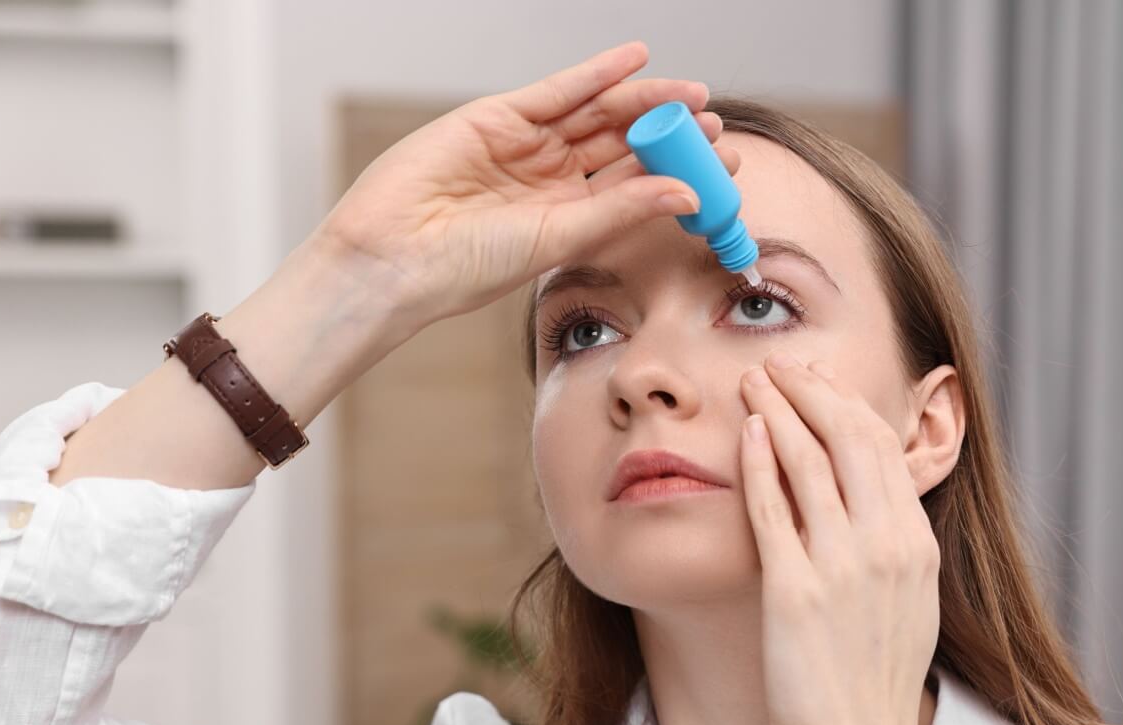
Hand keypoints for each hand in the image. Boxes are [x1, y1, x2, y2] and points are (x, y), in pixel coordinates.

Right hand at [311, 39, 739, 348]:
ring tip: (691, 95)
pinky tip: (636, 60)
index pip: (636, 187)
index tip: (725, 167)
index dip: (679, 173)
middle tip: (716, 126)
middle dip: (670, 134)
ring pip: (598, 115)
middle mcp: (553, 181)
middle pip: (623, 147)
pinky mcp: (499, 116)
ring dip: (644, 100)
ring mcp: (527, 146)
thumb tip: (688, 192)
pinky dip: (597, 73)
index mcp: (571, 219)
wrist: (397, 256)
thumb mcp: (561, 237)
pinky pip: (558, 90)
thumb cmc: (471, 266)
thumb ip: (623, 209)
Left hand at [737, 354, 942, 724]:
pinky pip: (774, 509)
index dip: (846, 402)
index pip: (882, 447)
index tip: (816, 380)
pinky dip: (760, 462)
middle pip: (849, 437)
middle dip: (811, 388)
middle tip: (779, 363)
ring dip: (779, 410)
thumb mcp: (908, 604)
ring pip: (810, 460)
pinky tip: (746, 435)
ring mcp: (842, 567)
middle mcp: (886, 546)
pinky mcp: (795, 592)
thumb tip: (874, 504)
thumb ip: (894, 549)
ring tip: (751, 381)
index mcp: (915, 546)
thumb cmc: (874, 686)